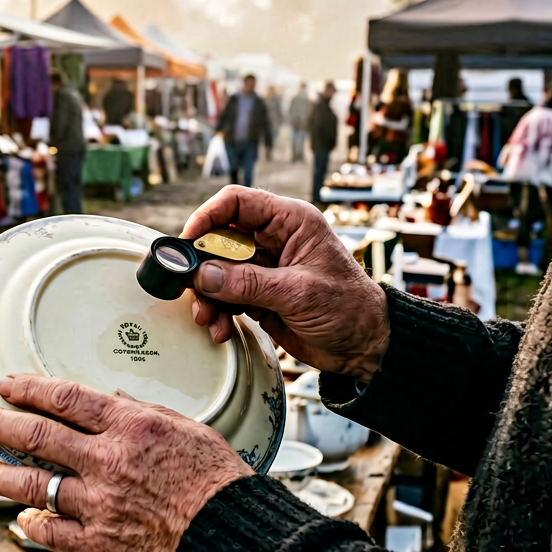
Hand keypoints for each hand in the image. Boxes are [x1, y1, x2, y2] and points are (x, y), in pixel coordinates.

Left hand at [0, 375, 250, 551]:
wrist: (235, 546)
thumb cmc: (223, 489)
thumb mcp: (192, 432)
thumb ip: (148, 413)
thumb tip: (115, 400)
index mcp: (131, 427)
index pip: (66, 399)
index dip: (30, 389)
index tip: (8, 385)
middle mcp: (107, 461)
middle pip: (35, 434)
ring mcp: (97, 504)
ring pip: (32, 483)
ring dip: (0, 474)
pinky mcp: (97, 545)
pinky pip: (51, 531)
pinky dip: (32, 523)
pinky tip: (23, 518)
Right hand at [183, 185, 388, 381]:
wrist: (364, 349)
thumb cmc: (350, 310)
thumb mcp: (298, 293)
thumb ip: (248, 283)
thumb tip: (204, 275)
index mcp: (291, 222)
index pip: (237, 202)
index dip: (207, 216)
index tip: (187, 241)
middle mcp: (274, 240)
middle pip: (219, 239)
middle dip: (203, 266)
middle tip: (192, 289)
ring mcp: (264, 268)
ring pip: (217, 271)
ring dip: (207, 295)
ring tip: (208, 319)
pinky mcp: (259, 294)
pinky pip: (225, 296)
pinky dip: (218, 313)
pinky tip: (221, 329)